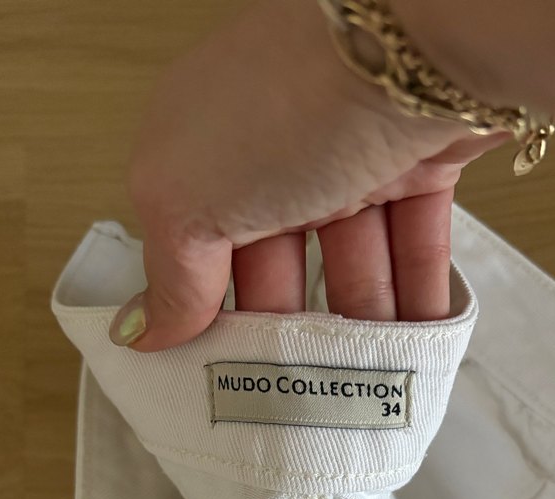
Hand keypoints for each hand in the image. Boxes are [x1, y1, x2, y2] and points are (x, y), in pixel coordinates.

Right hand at [111, 0, 508, 349]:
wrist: (414, 44)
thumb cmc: (282, 109)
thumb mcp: (189, 200)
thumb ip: (169, 278)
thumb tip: (136, 334)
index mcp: (201, 151)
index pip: (200, 251)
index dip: (211, 316)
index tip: (227, 378)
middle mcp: (272, 151)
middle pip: (279, 267)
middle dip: (290, 333)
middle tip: (300, 399)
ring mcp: (347, 154)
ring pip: (351, 264)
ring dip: (360, 326)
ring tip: (367, 385)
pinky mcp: (419, 161)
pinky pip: (411, 244)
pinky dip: (416, 296)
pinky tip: (418, 348)